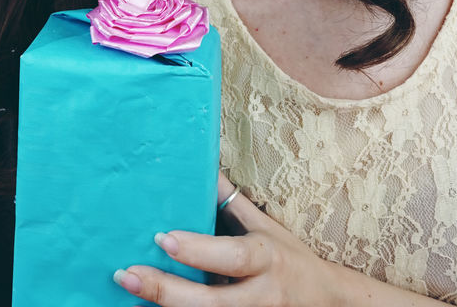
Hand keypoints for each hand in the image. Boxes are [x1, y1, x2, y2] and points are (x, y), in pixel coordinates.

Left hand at [113, 176, 439, 305]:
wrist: (330, 304)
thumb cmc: (291, 260)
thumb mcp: (268, 228)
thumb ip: (233, 203)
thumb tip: (206, 163)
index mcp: (266, 259)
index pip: (231, 256)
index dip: (197, 250)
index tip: (162, 237)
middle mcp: (262, 296)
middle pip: (210, 302)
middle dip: (166, 290)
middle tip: (127, 274)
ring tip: (128, 291)